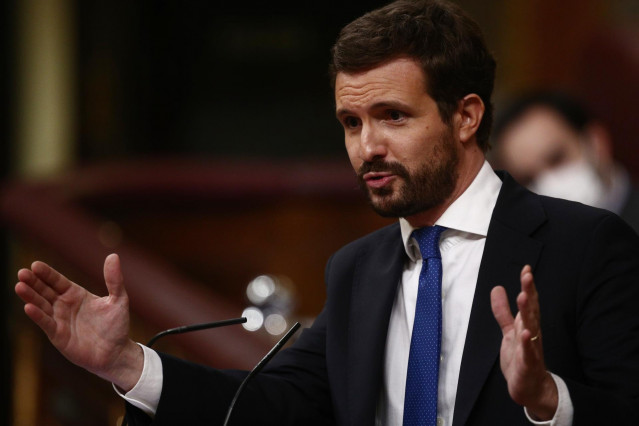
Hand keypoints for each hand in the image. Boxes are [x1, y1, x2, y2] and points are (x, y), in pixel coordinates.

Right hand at [14, 253, 142, 391]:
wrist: (116, 352)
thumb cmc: (117, 325)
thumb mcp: (118, 299)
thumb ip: (114, 279)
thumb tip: (113, 255)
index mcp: (76, 294)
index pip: (57, 281)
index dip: (46, 273)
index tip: (35, 264)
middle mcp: (64, 305)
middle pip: (44, 291)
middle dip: (33, 282)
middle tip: (21, 272)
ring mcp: (59, 320)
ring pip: (41, 305)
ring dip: (30, 296)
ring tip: (19, 286)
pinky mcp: (58, 335)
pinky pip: (46, 323)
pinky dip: (38, 316)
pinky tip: (28, 307)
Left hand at [490, 265, 557, 419]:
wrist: (530, 388)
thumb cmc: (521, 357)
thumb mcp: (509, 330)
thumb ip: (503, 311)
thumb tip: (497, 288)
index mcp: (527, 324)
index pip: (529, 302)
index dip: (527, 286)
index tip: (526, 269)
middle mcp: (531, 333)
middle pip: (531, 310)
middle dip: (529, 292)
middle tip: (527, 276)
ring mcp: (531, 348)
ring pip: (531, 327)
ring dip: (528, 312)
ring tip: (524, 297)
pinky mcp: (528, 364)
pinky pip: (528, 352)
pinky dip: (527, 343)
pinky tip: (526, 333)